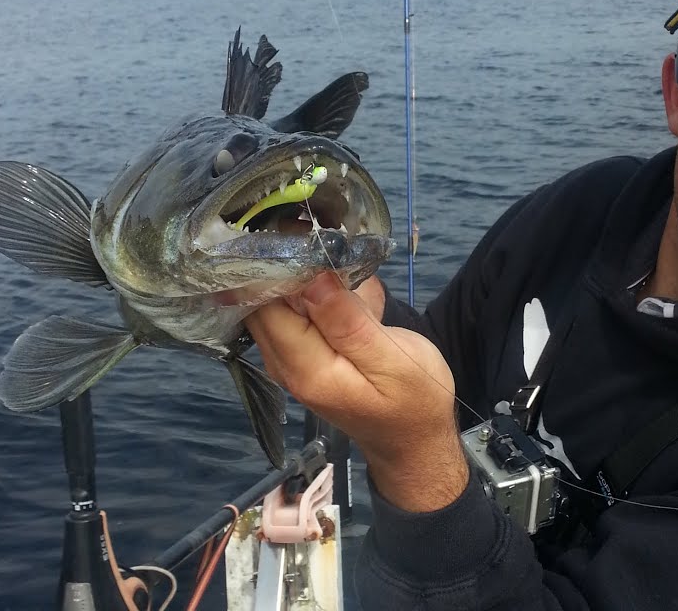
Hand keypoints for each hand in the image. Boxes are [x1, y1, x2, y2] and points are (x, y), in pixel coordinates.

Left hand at [245, 271, 468, 511]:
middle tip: (329, 247)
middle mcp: (284, 366)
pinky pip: (291, 313)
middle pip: (263, 301)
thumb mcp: (394, 360)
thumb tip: (309, 277)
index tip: (306, 236)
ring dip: (305, 279)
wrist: (413, 442)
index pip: (265, 304)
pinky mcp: (299, 356)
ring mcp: (287, 362)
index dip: (280, 265)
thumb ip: (347, 321)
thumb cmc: (414, 402)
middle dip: (291, 268)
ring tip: (343, 270)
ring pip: (276, 303)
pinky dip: (313, 295)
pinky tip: (344, 293)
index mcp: (305, 369)